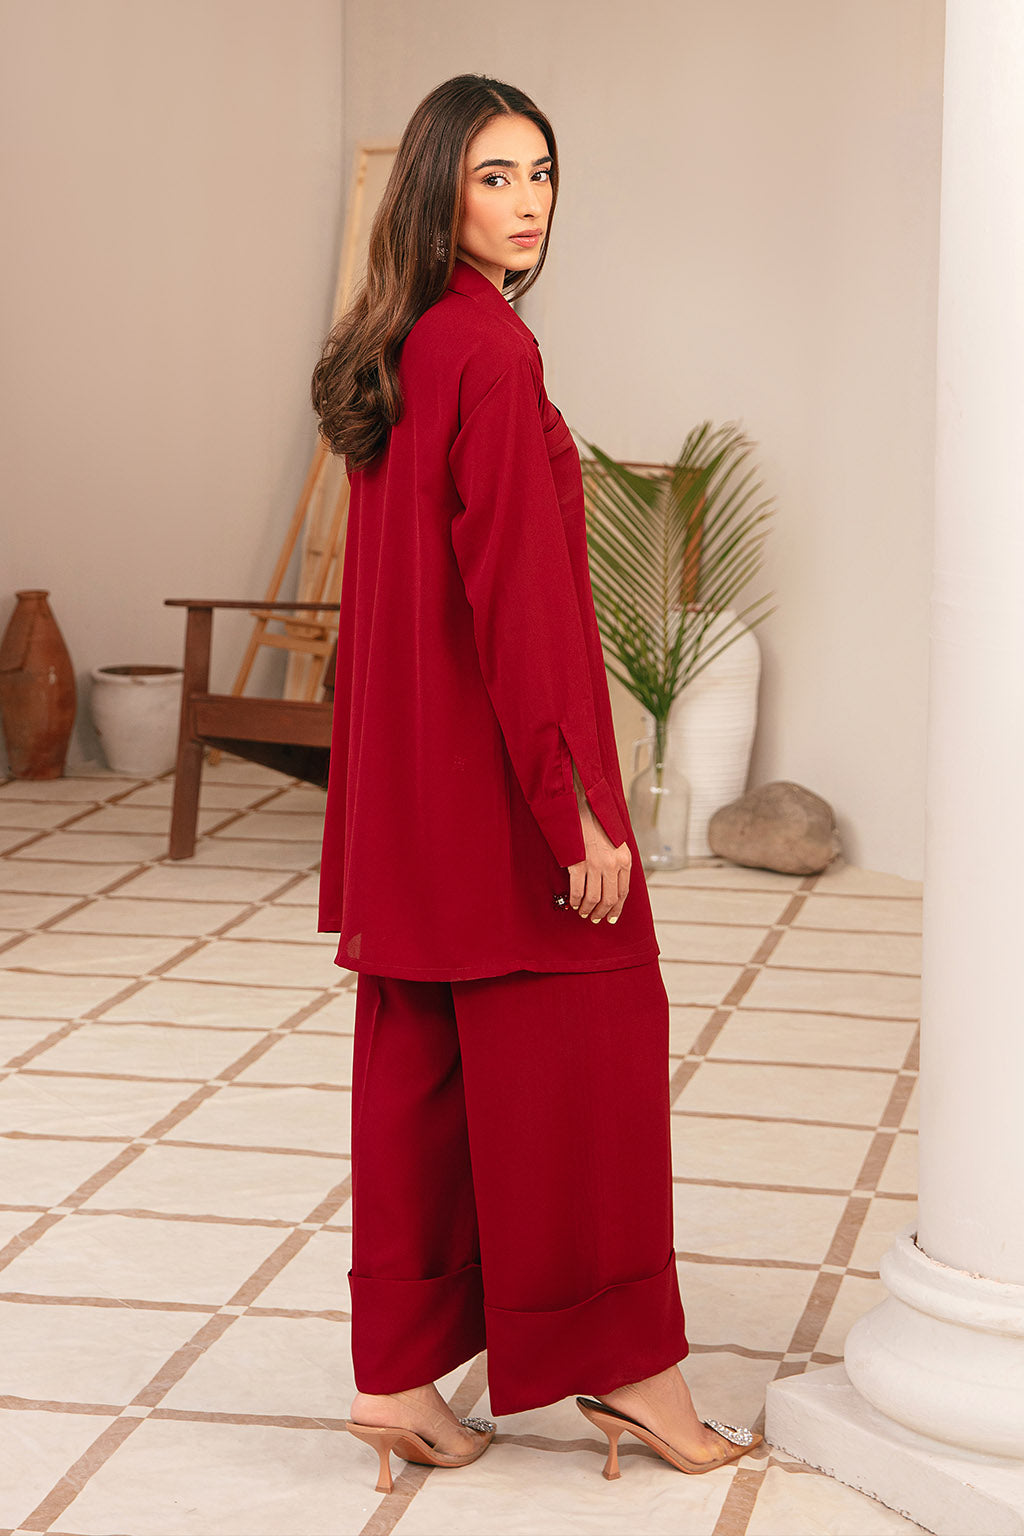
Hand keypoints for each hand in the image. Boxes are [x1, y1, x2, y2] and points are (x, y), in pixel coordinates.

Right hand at [567, 801, 630, 923]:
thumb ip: (618, 863)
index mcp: (625, 860)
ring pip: (593, 898)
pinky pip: (577, 890)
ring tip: (583, 912)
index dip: (617, 908)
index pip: (623, 892)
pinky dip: (575, 900)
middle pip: (609, 899)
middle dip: (601, 912)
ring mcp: (595, 865)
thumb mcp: (618, 843)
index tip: (611, 918)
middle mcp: (612, 865)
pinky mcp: (578, 864)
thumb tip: (614, 886)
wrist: (584, 809)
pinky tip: (574, 903)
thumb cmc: (600, 826)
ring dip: (587, 909)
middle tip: (594, 918)